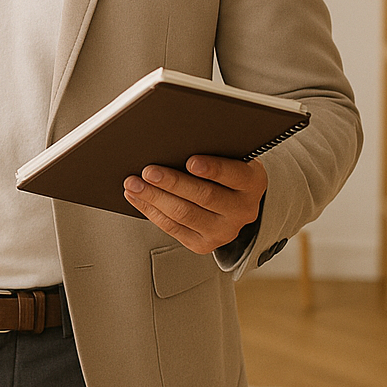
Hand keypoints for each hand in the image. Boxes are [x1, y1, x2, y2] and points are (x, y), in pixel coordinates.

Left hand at [123, 155, 266, 254]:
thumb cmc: (226, 171)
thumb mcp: (230, 156)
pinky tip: (137, 197)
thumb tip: (174, 142)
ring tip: (134, 184)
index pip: (234, 175)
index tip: (191, 161)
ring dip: (154, 198)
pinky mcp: (203, 244)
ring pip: (184, 214)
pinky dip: (151, 211)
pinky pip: (172, 228)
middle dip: (172, 183)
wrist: (234, 202)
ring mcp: (223, 231)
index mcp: (252, 183)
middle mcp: (242, 210)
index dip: (213, 169)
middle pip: (204, 196)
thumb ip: (212, 149)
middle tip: (149, 171)